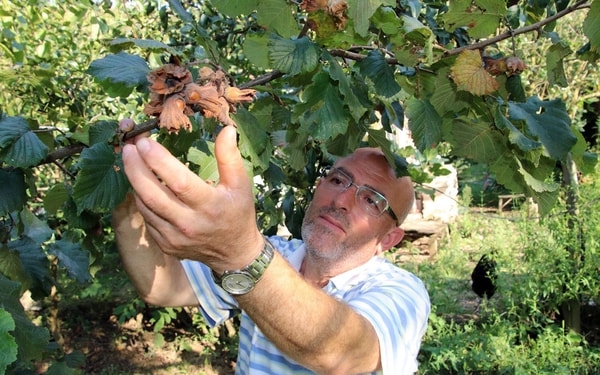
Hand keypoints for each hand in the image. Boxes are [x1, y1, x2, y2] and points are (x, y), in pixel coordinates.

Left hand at [121, 126, 262, 273]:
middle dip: (135, 168)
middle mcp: (189, 224)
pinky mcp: (165, 244)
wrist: (234, 253)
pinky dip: (141, 198)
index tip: (145, 142)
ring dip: (134, 181)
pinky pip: (147, 218)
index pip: (178, 182)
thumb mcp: (241, 184)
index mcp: (209, 206)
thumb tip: (226, 130)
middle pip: (152, 194)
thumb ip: (230, 157)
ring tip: (131, 160)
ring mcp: (174, 237)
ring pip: (145, 206)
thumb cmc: (238, 213)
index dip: (158, 160)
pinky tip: (141, 183)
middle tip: (128, 148)